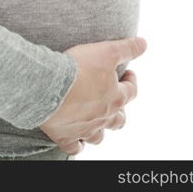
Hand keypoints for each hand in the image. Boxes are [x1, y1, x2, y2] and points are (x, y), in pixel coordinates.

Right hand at [39, 37, 146, 154]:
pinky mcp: (65, 135)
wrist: (48, 85)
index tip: (128, 73)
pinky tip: (77, 141)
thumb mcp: (106, 51)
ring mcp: (84, 129)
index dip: (131, 82)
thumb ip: (127, 48)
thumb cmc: (77, 68)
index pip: (131, 91)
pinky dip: (77, 145)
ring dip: (100, 130)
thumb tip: (144, 44)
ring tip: (97, 121)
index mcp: (115, 97)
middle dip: (119, 111)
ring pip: (98, 136)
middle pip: (118, 120)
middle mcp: (103, 117)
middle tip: (114, 100)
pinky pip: (74, 147)